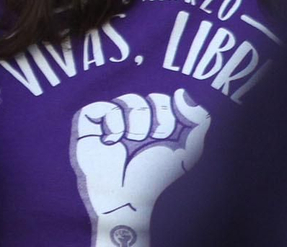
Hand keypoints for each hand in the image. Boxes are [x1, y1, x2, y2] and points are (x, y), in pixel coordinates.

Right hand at [71, 89, 210, 246]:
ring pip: (128, 100)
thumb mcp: (187, 150)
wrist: (128, 195)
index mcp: (157, 123)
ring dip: (136, 122)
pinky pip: (103, 106)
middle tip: (155, 138)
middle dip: (157, 118)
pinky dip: (112, 121)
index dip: (171, 112)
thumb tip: (183, 92)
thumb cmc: (155, 176)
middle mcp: (136, 119)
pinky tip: (114, 140)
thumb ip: (195, 120)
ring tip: (133, 141)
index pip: (166, 100)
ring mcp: (113, 120)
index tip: (172, 133)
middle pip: (150, 98)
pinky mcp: (91, 122)